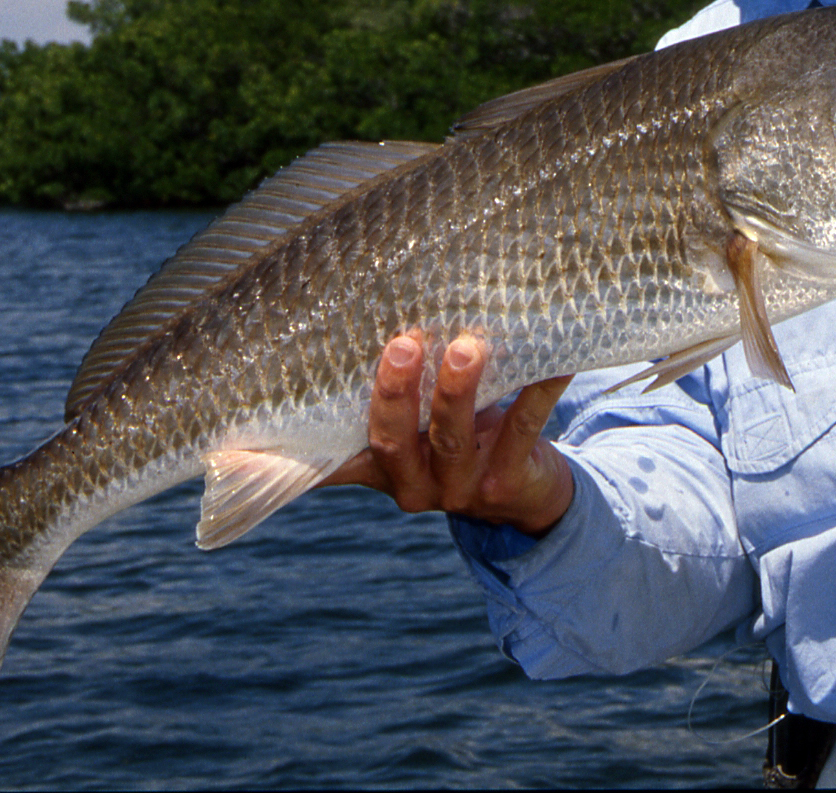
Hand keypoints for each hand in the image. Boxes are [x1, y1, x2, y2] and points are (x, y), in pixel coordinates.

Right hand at [321, 333, 576, 536]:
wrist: (524, 493)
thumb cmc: (451, 439)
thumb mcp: (408, 429)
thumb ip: (374, 403)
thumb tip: (323, 343)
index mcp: (377, 468)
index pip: (332, 453)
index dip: (301, 441)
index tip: (283, 409)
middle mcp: (412, 483)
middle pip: (392, 442)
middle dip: (395, 393)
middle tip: (404, 343)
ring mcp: (461, 487)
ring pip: (452, 438)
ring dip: (457, 391)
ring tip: (466, 347)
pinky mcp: (509, 479)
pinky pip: (523, 429)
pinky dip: (537, 394)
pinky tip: (552, 362)